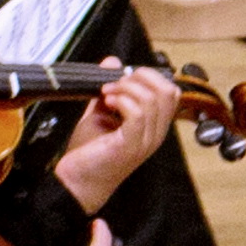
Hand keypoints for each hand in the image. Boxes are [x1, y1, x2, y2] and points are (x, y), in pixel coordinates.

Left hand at [55, 70, 182, 203]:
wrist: (75, 183)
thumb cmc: (89, 155)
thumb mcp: (99, 114)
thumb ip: (110, 90)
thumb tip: (112, 62)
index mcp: (153, 126)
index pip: (170, 92)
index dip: (148, 77)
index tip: (122, 78)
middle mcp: (155, 134)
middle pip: (168, 91)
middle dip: (141, 78)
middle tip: (115, 83)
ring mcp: (146, 140)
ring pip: (153, 99)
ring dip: (126, 89)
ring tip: (107, 93)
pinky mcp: (131, 145)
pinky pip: (138, 113)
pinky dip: (122, 100)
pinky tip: (108, 103)